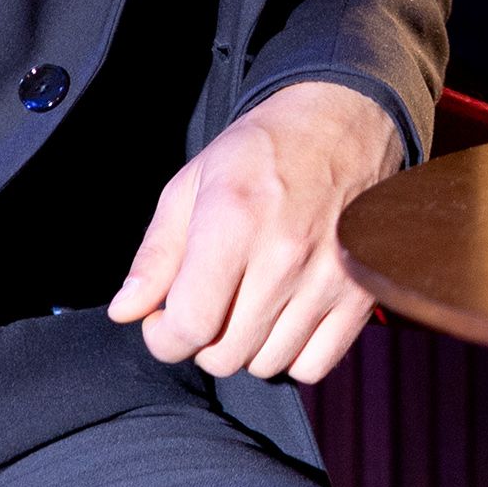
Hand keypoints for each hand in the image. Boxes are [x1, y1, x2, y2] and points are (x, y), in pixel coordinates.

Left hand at [110, 76, 401, 382]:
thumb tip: (126, 312)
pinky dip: (291, 355)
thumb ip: (156, 255)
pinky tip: (281, 321)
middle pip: (225, 354)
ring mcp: (328, 278)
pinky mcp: (361, 293)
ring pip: (266, 364)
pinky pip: (314, 364)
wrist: (342, 122)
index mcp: (233, 222)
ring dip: (246, 347)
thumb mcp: (192, 185)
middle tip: (205, 307)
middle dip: (200, 341)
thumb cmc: (262, 151)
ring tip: (245, 307)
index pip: (189, 326)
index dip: (163, 338)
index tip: (162, 321)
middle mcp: (284, 256)